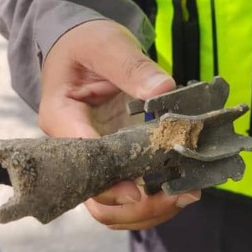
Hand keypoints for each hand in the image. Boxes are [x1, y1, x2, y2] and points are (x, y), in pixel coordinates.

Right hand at [39, 19, 200, 229]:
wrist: (82, 45)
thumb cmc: (86, 42)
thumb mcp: (107, 44)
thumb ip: (132, 66)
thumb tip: (164, 89)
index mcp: (62, 120)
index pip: (83, 164)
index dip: (112, 184)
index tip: (142, 192)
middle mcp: (75, 150)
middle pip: (98, 200)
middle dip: (139, 206)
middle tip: (181, 196)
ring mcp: (97, 160)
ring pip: (116, 205)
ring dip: (151, 209)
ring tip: (188, 195)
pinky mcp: (116, 161)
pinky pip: (132, 191)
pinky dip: (157, 196)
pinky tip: (185, 187)